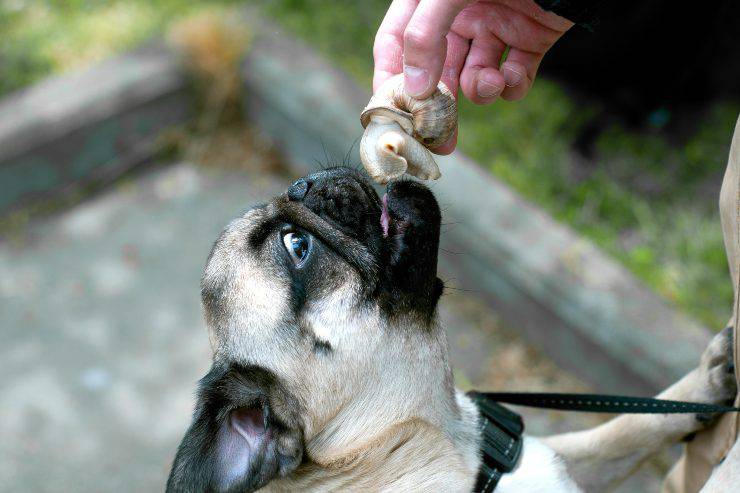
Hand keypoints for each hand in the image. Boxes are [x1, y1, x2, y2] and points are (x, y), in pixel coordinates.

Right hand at [373, 0, 572, 152]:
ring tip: (488, 84)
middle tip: (439, 139)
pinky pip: (513, 78)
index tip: (391, 115)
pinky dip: (512, 86)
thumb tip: (415, 88)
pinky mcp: (529, 41)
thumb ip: (426, 34)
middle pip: (436, 71)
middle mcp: (458, 17)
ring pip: (474, 78)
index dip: (389, 78)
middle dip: (438, 106)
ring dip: (478, 90)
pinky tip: (513, 75)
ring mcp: (494, 29)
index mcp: (430, 0)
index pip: (396, 43)